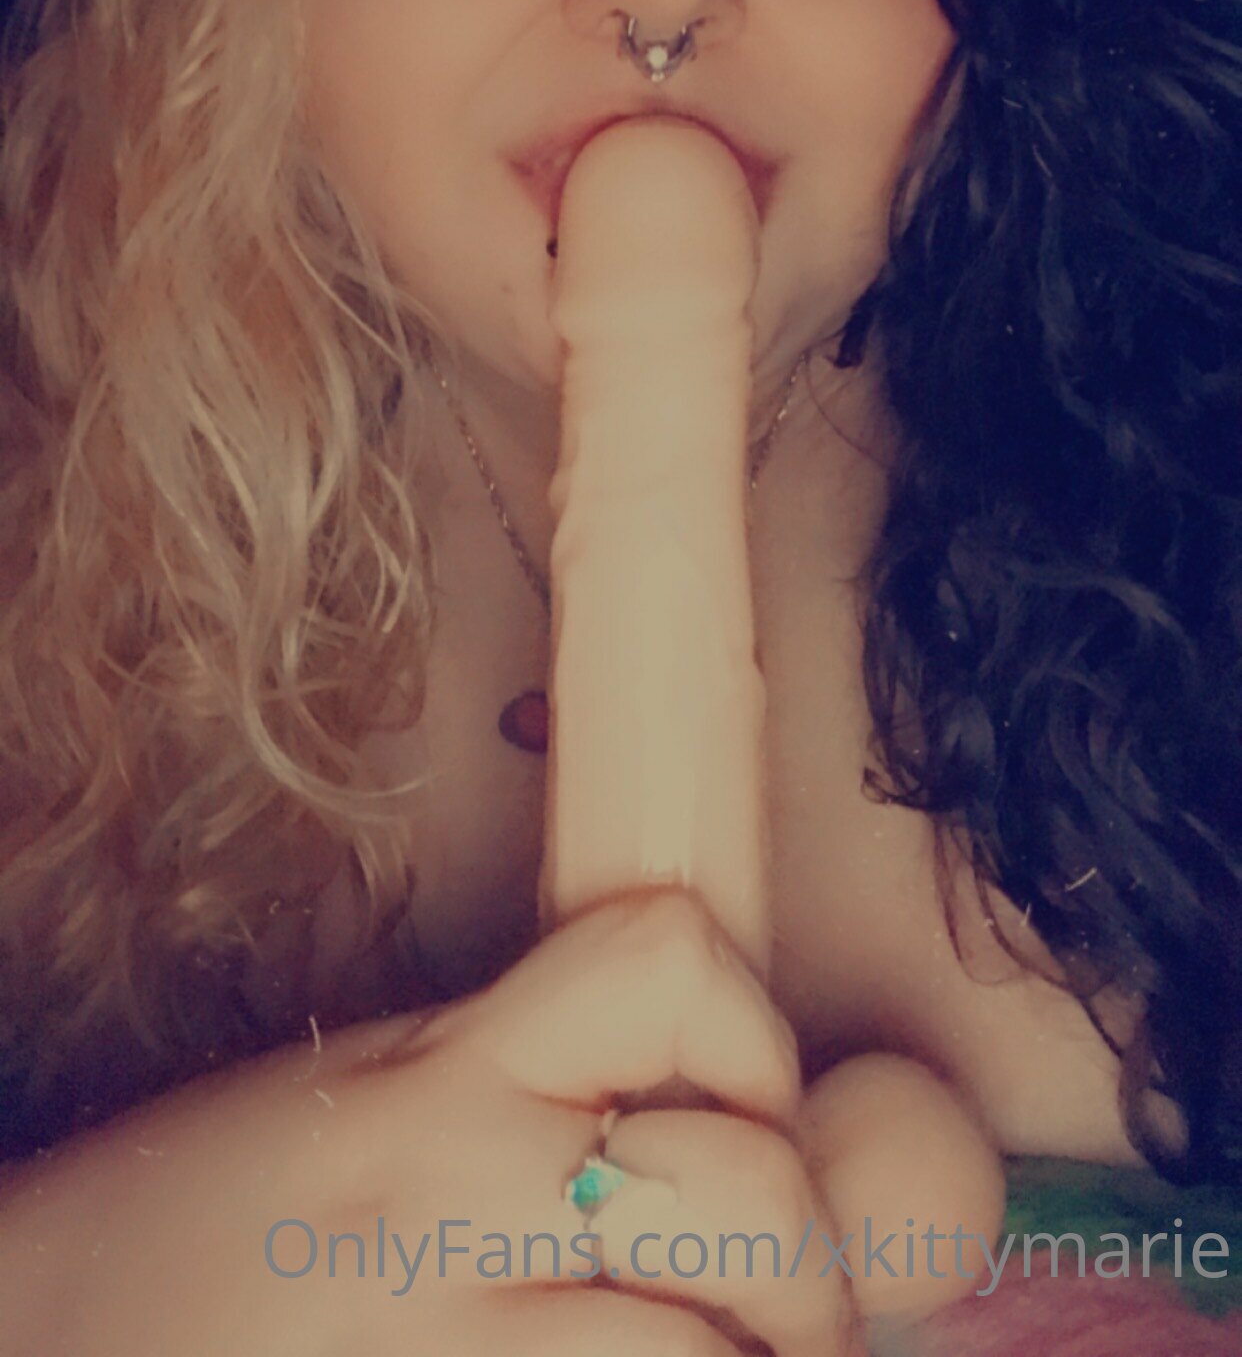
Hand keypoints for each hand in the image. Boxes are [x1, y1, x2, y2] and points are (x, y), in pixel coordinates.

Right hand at [1, 888, 857, 1355]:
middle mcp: (463, 1197)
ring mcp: (466, 1347)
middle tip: (789, 1297)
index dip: (743, 1025)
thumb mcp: (348, 1094)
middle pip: (747, 1189)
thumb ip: (506, 1076)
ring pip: (718, 1355)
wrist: (38, 1340)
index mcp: (437, 1076)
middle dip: (804, 1255)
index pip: (664, 963)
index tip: (748, 1093)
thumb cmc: (180, 1224)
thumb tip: (686, 1094)